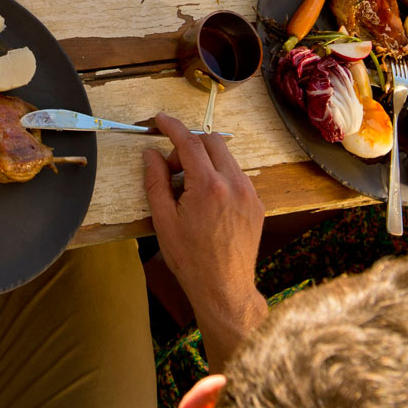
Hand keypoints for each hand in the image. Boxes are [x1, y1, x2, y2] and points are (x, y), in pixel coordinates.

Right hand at [143, 114, 266, 364]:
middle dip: (189, 145)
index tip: (160, 119)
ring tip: (188, 188)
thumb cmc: (191, 259)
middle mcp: (233, 183)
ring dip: (205, 160)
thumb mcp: (163, 220)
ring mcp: (249, 193)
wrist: (224, 288)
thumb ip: (156, 181)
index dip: (172, 126)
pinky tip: (207, 199)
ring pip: (226, 157)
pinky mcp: (256, 203)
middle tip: (172, 167)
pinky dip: (219, 175)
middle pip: (212, 141)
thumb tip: (151, 155)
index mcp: (208, 187)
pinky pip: (237, 175)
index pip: (189, 141)